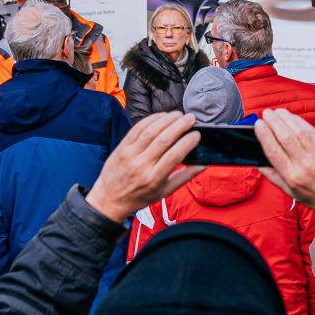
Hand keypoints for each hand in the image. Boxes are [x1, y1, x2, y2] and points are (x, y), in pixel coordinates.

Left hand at [85, 112, 201, 223]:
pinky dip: (151, 119)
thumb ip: (185, 177)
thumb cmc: (140, 196)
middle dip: (180, 125)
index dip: (188, 142)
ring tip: (179, 114)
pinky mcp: (122, 147)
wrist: (110, 199)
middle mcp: (141, 165)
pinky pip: (137, 129)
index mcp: (154, 178)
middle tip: (191, 118)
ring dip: (167, 119)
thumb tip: (204, 164)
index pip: (175, 155)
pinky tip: (162, 116)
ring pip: (151, 131)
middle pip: (164, 139)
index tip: (197, 134)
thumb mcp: (165, 192)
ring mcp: (130, 155)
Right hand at [255, 110, 314, 219]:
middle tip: (266, 114)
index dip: (264, 135)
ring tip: (277, 112)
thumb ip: (273, 176)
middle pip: (285, 136)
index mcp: (292, 176)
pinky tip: (292, 117)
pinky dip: (300, 122)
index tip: (258, 124)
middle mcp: (304, 164)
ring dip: (285, 118)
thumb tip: (257, 163)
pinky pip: (311, 131)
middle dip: (273, 122)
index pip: (273, 150)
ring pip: (298, 130)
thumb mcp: (291, 192)